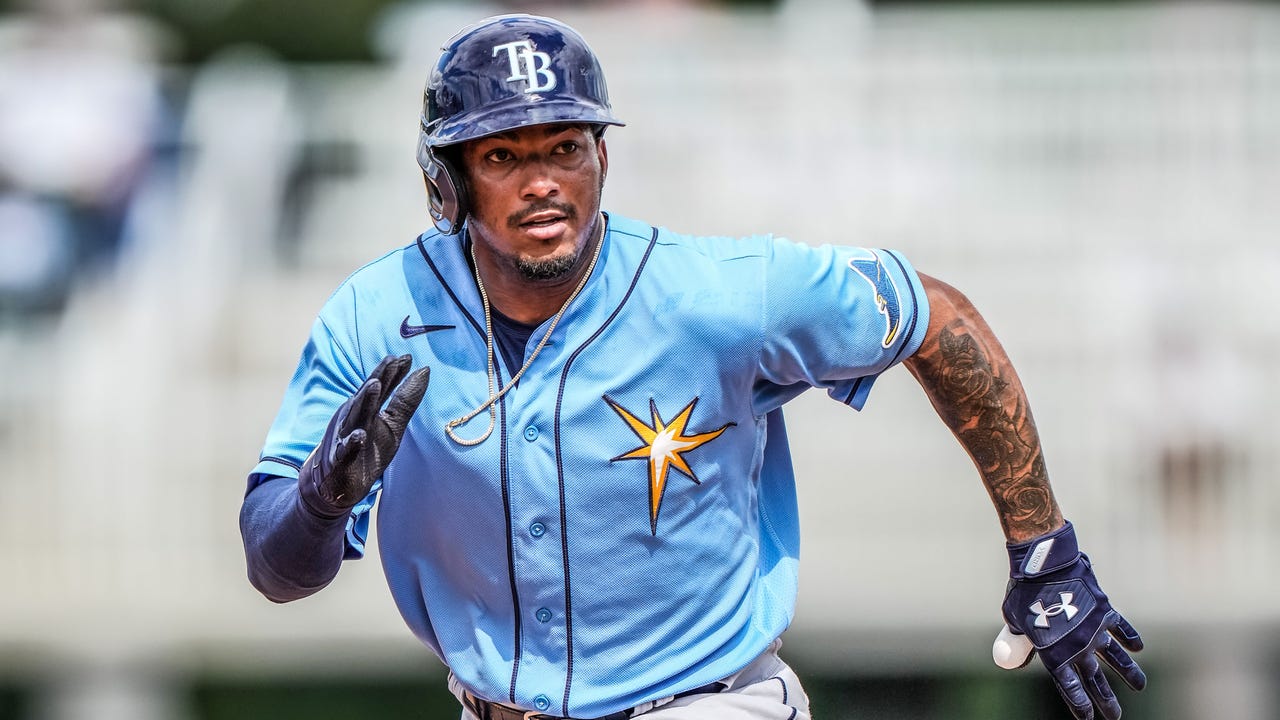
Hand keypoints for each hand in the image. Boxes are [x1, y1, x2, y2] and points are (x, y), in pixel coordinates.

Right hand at [299, 355, 429, 514]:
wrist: (337, 484)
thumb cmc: (367, 449)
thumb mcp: (392, 425)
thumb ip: (405, 400)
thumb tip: (424, 370)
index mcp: (367, 408)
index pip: (380, 387)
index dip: (392, 372)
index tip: (406, 356)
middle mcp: (354, 418)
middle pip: (366, 396)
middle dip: (378, 378)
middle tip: (391, 360)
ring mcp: (345, 437)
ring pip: (355, 417)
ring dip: (364, 401)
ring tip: (375, 384)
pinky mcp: (340, 460)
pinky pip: (345, 450)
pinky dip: (351, 443)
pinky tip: (359, 435)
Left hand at [993, 521, 1145, 719]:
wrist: (1045, 564)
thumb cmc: (1024, 592)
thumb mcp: (1014, 620)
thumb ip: (1015, 640)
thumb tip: (1008, 660)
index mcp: (1055, 653)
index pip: (1069, 687)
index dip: (1079, 703)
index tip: (1089, 718)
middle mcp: (1079, 647)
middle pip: (1095, 680)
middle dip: (1106, 700)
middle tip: (1115, 716)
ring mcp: (1095, 630)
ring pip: (1116, 659)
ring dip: (1129, 673)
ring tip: (1140, 686)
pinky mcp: (1105, 612)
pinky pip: (1121, 629)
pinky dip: (1130, 637)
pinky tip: (1138, 648)